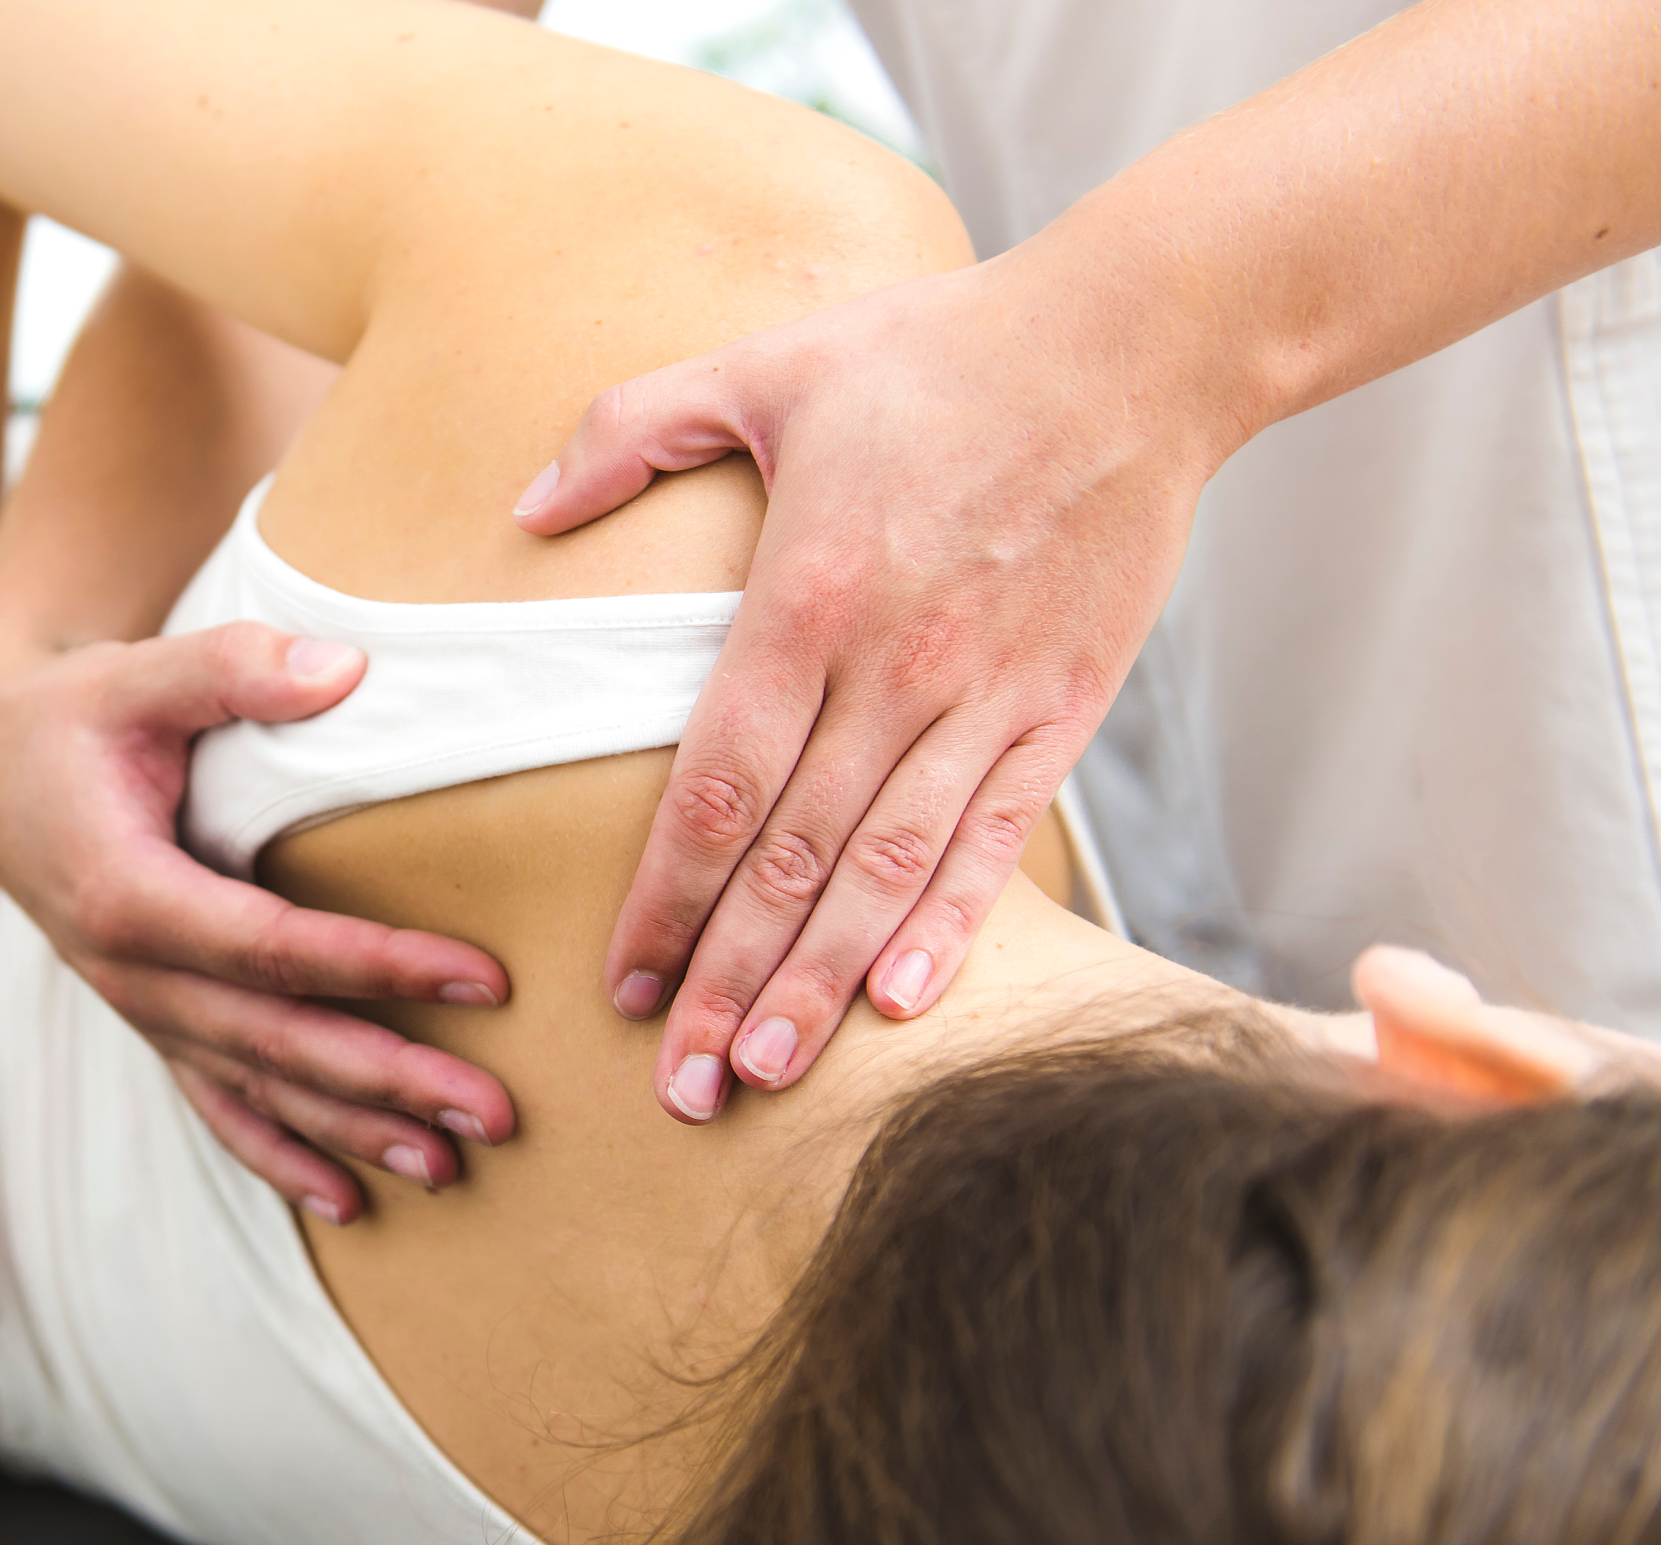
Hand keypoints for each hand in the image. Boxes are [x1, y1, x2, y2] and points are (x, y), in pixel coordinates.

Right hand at [0, 619, 517, 1221]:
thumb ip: (233, 669)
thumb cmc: (71, 713)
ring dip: (351, 1133)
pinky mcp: (149, 1018)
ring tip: (450, 1166)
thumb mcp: (137, 671)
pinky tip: (348, 1201)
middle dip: (389, 1081)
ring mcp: (138, 1007)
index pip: (272, 947)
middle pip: (275, 1041)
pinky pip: (214, 1105)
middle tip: (497, 1112)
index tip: (483, 979)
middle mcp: (130, 972)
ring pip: (253, 1088)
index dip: (378, 966)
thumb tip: (345, 670)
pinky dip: (278, 1156)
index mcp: (126, 893)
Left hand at [512, 249, 1237, 1112]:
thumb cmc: (938, 353)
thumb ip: (629, 430)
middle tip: (679, 1086)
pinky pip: (997, 839)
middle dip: (727, 981)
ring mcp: (989, 695)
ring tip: (764, 1071)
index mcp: (808, 596)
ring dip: (823, 981)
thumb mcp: (762, 364)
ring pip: (889, 870)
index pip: (718, 786)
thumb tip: (523, 509)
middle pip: (794, 859)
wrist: (1137, 342)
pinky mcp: (1063, 707)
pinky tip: (904, 1006)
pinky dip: (950, 925)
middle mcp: (897, 664)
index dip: (665, 898)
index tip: (620, 985)